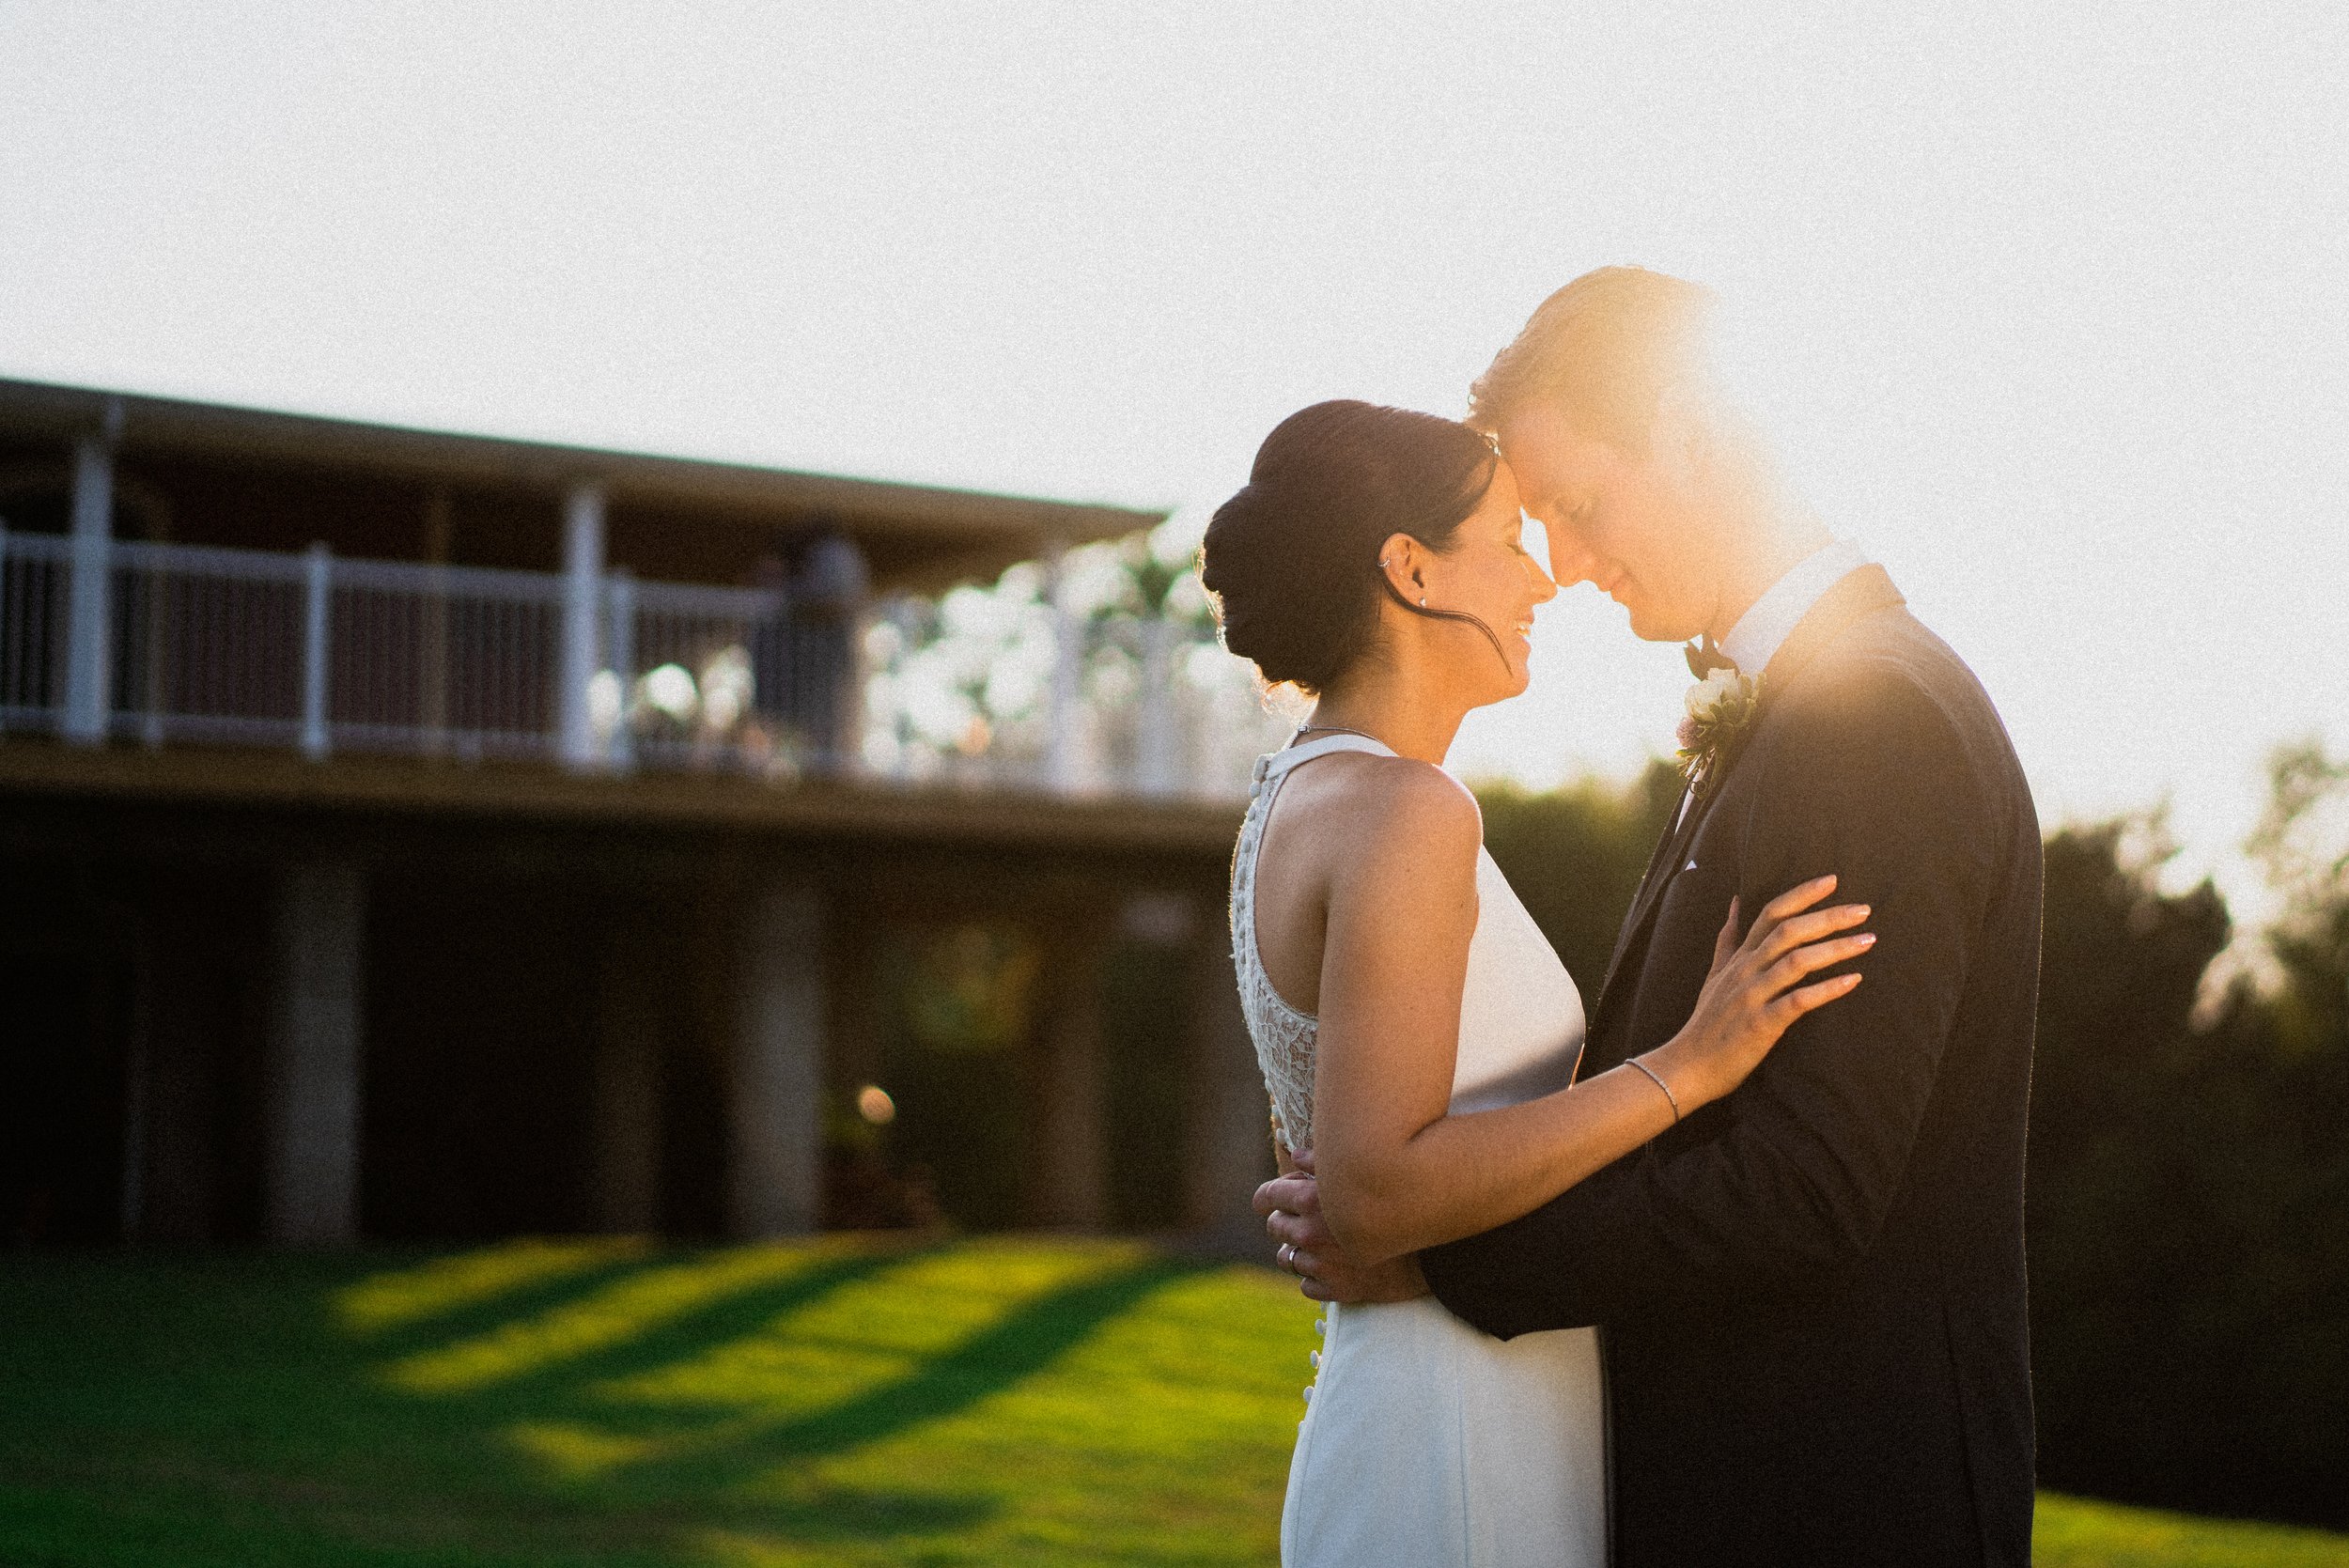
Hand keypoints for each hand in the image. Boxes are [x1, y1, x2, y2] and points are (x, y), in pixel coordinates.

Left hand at [1253, 1148, 1429, 1303]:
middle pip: (1275, 1227)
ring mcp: (1320, 1264)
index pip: (1267, 1197)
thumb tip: (1295, 1154)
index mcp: (1310, 1200)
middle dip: (1285, 1222)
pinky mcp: (1334, 1290)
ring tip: (1319, 1245)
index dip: (1267, 1197)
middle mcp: (1309, 1232)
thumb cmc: (1397, 1201)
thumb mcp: (1358, 1174)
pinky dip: (1315, 1277)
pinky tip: (1334, 1266)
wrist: (1433, 1248)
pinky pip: (1306, 1285)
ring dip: (1298, 1251)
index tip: (1269, 1200)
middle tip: (1303, 1220)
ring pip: (1287, 1258)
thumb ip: (1321, 1162)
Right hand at [1656, 874, 1873, 1106]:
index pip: (1771, 914)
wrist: (1689, 1064)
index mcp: (1739, 957)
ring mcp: (1753, 996)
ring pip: (1796, 962)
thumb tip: (1735, 903)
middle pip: (1789, 931)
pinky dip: (1826, 990)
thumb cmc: (1707, 1022)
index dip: (1802, 895)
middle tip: (1863, 910)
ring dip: (1835, 949)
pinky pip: (1798, 1001)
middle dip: (1828, 917)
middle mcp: (1746, 970)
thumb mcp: (1715, 973)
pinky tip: (1852, 981)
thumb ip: (1728, 939)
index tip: (1833, 881)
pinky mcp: (1762, 1024)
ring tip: (1867, 941)